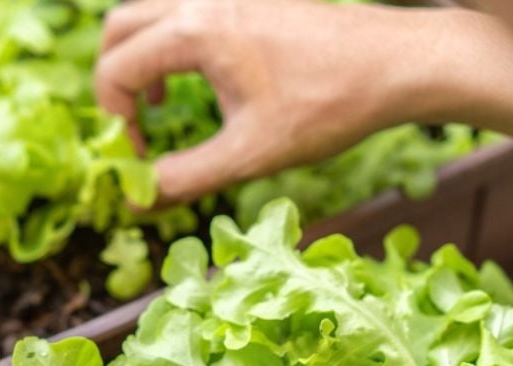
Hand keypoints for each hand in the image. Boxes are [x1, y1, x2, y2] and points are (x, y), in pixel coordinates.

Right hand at [95, 0, 451, 204]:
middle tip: (135, 130)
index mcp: (197, 30)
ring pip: (149, 13)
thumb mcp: (251, 154)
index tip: (139, 159)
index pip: (116, 70)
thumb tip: (137, 200)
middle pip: (119, 29)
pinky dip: (170, 43)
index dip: (115, 122)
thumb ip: (186, 177)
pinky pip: (183, 11)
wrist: (398, 64)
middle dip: (115, 83)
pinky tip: (200, 81)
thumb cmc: (330, 106)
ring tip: (161, 105)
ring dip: (139, 58)